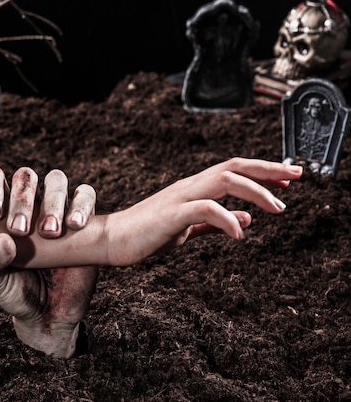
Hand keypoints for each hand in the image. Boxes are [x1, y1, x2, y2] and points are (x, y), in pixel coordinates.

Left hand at [0, 166, 97, 357]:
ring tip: (50, 232)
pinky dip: (81, 205)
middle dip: (22, 199)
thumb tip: (3, 240)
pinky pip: (86, 196)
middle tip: (20, 230)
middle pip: (26, 176)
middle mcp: (30, 204)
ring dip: (52, 200)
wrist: (49, 314)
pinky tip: (74, 226)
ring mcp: (58, 209)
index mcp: (3, 210)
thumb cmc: (15, 293)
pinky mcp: (85, 218)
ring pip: (56, 180)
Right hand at [105, 158, 303, 265]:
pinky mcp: (170, 214)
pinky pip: (205, 209)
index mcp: (193, 188)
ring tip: (278, 208)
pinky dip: (228, 218)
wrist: (111, 240)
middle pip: (234, 166)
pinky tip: (240, 234)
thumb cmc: (145, 235)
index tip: (287, 177)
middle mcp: (189, 186)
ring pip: (224, 180)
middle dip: (268, 170)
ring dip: (256, 192)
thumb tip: (246, 218)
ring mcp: (179, 197)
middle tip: (296, 176)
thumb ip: (214, 223)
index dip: (262, 171)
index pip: (232, 170)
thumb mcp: (186, 228)